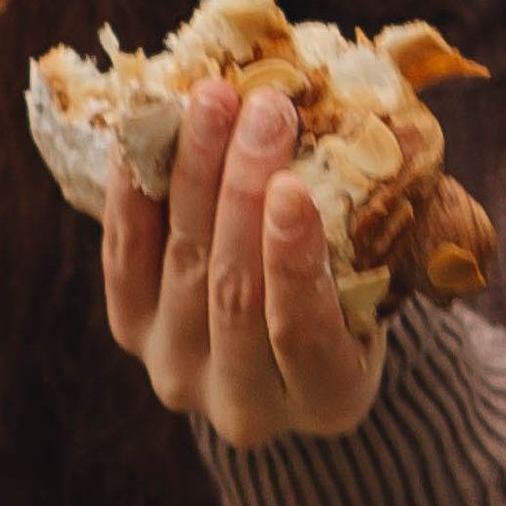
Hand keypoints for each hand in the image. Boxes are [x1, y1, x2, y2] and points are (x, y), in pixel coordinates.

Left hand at [103, 79, 384, 447]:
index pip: (304, 336)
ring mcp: (177, 370)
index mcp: (329, 399)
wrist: (282, 337)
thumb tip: (375, 126)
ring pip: (182, 262)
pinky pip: (123, 253)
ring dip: (196, 170)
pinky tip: (149, 129)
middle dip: (245, 189)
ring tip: (215, 99)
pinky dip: (134, 188)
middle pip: (233, 289)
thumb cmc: (355, 293)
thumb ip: (372, 231)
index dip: (294, 262)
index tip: (293, 186)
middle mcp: (245, 405)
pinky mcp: (131, 330)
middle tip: (265, 109)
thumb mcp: (382, 280)